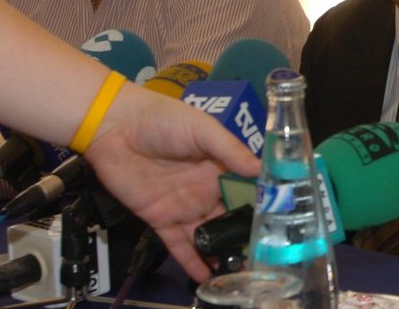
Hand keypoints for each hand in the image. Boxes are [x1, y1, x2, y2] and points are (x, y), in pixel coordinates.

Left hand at [83, 86, 260, 281]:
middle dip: (246, 237)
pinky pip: (179, 245)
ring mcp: (185, 207)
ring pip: (208, 236)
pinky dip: (193, 262)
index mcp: (222, 167)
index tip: (283, 225)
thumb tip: (263, 172)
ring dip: (222, 253)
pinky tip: (208, 277)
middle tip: (266, 258)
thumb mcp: (203, 130)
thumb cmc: (163, 120)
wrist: (115, 128)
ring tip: (241, 273)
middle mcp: (207, 190)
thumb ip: (232, 151)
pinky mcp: (160, 220)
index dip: (263, 208)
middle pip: (231, 219)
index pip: (248, 192)